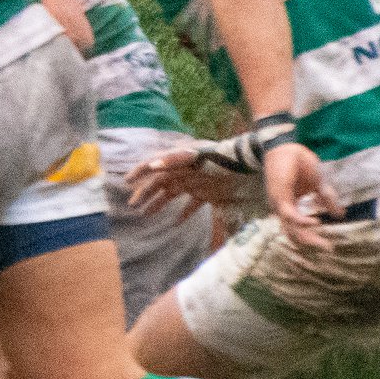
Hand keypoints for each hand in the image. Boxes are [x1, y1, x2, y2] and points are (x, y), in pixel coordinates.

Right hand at [125, 147, 243, 218]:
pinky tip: (176, 223)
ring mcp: (197, 182)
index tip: (126, 181)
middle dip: (145, 193)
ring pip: (172, 193)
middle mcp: (185, 171)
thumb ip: (176, 159)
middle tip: (133, 205)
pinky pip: (192, 204)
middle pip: (160, 182)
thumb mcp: (200, 155)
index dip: (140, 171)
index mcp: (180, 160)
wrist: (253, 164)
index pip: (155, 164)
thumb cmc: (226, 157)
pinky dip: (184, 213)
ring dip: (159, 203)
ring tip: (145, 214)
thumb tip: (153, 164)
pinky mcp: (209, 193)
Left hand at [263, 143, 340, 249]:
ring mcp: (279, 203)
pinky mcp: (280, 196)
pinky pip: (289, 214)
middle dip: (312, 243)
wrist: (286, 147)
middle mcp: (283, 208)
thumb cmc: (299, 163)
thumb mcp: (318, 183)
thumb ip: (327, 198)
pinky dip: (302, 221)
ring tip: (323, 243)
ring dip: (307, 237)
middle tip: (328, 249)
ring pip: (290, 227)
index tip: (328, 246)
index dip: (312, 238)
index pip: (298, 228)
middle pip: (294, 233)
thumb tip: (340, 214)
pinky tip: (315, 223)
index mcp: (290, 206)